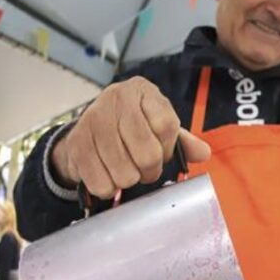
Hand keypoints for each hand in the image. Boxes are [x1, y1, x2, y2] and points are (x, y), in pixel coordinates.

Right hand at [51, 76, 210, 197]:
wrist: (91, 125)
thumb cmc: (132, 124)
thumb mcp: (159, 124)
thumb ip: (182, 140)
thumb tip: (203, 153)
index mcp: (142, 91)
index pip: (166, 126)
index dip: (168, 148)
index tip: (163, 152)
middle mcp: (116, 99)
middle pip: (147, 153)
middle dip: (151, 169)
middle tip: (145, 168)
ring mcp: (93, 121)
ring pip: (125, 172)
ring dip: (130, 179)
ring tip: (127, 169)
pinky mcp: (76, 144)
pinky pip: (101, 182)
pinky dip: (109, 188)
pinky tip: (109, 175)